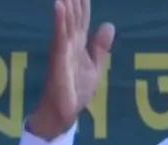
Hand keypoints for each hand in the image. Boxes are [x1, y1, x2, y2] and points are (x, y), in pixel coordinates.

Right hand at [30, 0, 115, 138]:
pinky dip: (59, 21)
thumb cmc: (76, 91)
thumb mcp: (94, 67)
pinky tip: (59, 6)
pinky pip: (59, 36)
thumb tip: (109, 25)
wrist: (64, 112)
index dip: (84, 4)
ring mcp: (63, 49)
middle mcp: (69, 43)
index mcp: (79, 45)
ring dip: (66, 4)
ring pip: (66, 21)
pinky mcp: (59, 58)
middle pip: (73, 16)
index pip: (82, 19)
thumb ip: (100, 47)